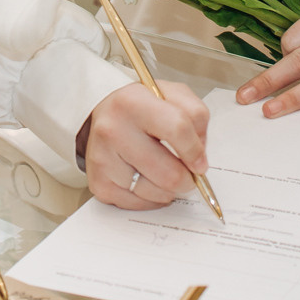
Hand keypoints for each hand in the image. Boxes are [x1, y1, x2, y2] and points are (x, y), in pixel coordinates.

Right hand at [84, 80, 209, 210]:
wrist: (105, 117)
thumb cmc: (142, 108)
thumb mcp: (172, 95)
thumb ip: (195, 116)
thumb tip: (199, 156)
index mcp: (133, 102)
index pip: (178, 129)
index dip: (196, 151)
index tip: (200, 163)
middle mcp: (113, 130)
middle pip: (168, 173)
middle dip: (187, 180)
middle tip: (188, 175)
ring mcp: (103, 159)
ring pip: (155, 192)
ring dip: (169, 190)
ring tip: (165, 173)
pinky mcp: (99, 183)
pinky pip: (139, 204)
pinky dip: (151, 199)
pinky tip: (149, 181)